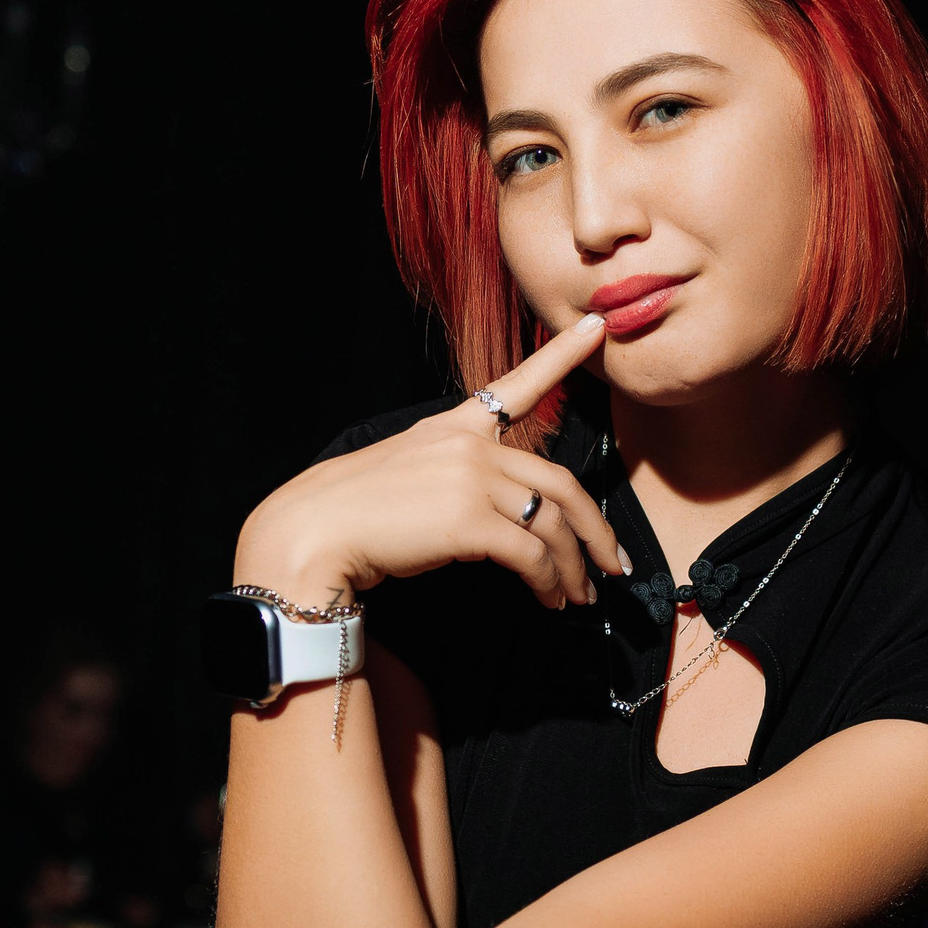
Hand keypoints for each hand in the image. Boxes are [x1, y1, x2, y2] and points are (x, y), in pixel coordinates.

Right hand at [237, 314, 628, 613]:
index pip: (519, 383)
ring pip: (551, 524)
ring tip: (580, 596)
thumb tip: (502, 517)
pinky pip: (530, 555)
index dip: (562, 354)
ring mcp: (472, 481)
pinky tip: (550, 600)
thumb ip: (459, 477)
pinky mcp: (469, 521)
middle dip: (595, 528)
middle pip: (560, 482)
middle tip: (612, 563)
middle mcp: (471, 446)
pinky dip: (548, 582)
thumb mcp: (411, 473)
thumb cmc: (356, 512)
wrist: (315, 530)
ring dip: (573, 567)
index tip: (597, 328)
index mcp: (456, 426)